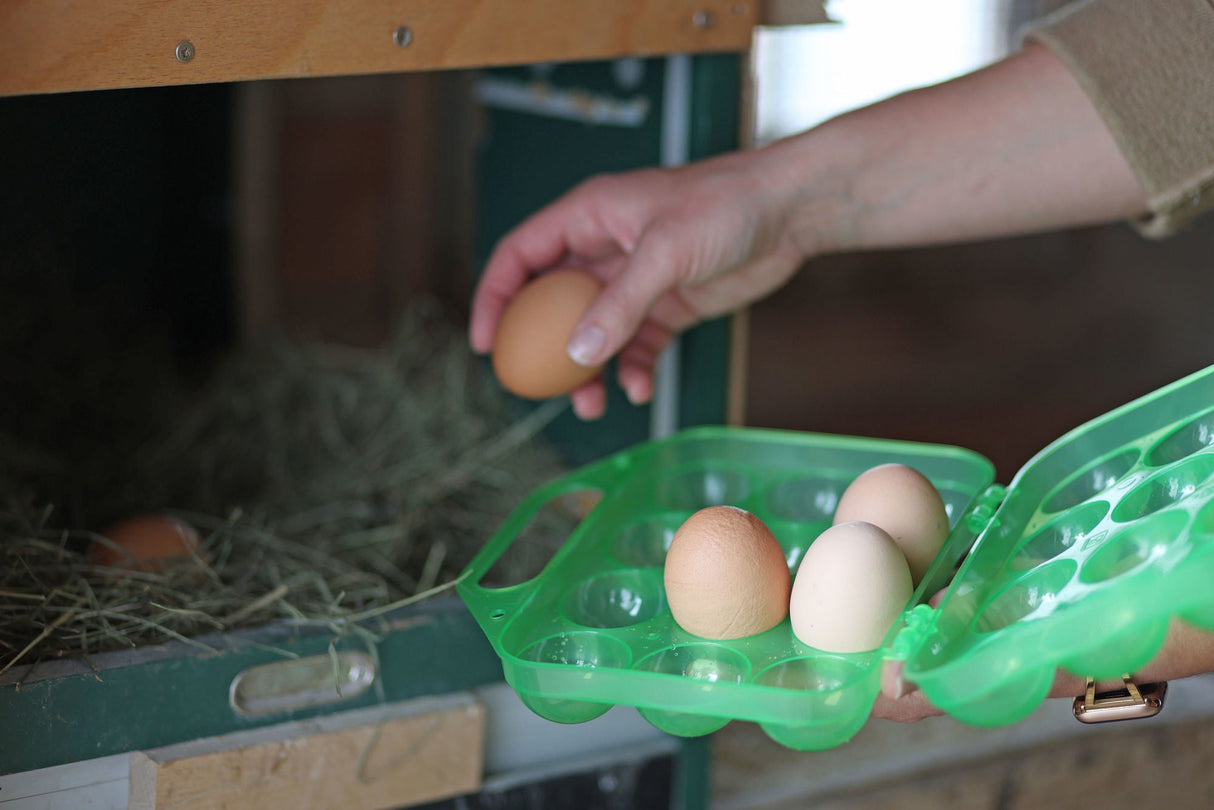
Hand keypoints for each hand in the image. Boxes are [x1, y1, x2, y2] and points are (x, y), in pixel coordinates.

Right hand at [469, 149, 810, 418]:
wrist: (791, 212)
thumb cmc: (727, 204)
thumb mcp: (665, 251)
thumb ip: (619, 303)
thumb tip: (577, 352)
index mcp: (588, 216)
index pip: (521, 255)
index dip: (496, 296)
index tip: (487, 343)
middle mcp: (604, 249)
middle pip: (551, 302)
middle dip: (541, 347)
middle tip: (537, 387)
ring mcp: (636, 281)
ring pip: (592, 333)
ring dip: (586, 369)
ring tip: (588, 404)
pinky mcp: (668, 307)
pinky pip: (636, 346)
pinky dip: (633, 370)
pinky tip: (640, 388)